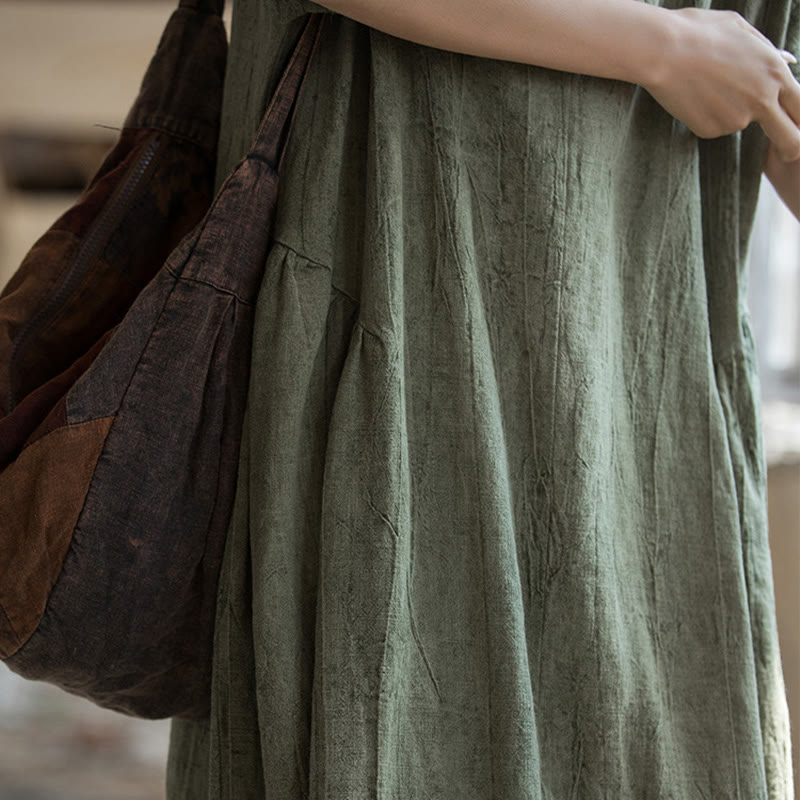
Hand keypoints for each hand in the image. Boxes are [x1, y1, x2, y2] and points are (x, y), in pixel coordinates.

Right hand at [643, 7, 799, 161]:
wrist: (664, 51)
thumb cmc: (701, 32)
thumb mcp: (742, 31)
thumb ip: (768, 51)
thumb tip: (789, 61)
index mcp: (775, 74)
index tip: (797, 126)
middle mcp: (761, 101)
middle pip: (789, 139)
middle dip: (790, 149)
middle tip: (783, 154)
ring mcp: (735, 119)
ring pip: (740, 123)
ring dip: (729, 111)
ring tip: (708, 85)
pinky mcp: (710, 130)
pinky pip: (715, 126)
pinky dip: (707, 115)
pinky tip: (695, 95)